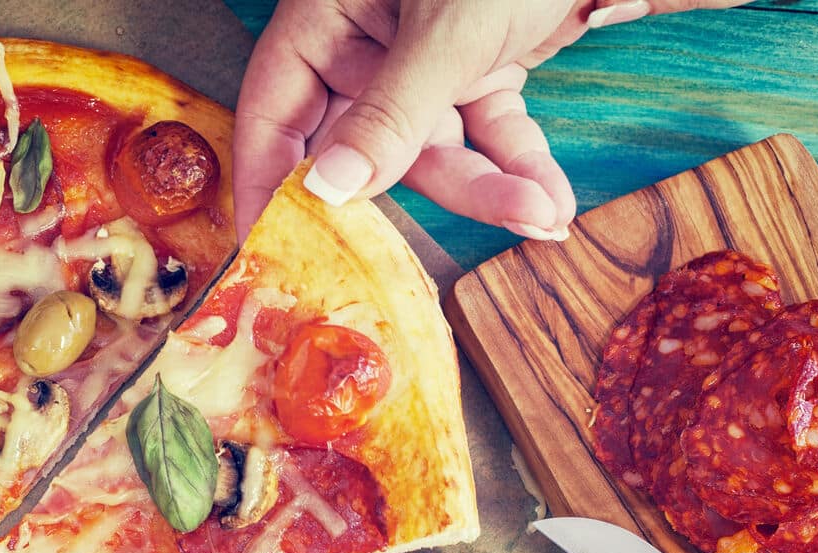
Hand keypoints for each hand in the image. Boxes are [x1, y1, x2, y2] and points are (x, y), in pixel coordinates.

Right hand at [234, 0, 751, 236]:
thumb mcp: (446, 30)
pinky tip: (549, 200)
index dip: (268, 186)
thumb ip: (391, 112)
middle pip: (365, 147)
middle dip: (419, 196)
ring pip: (437, 147)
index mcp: (325, 19)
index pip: (275, 116)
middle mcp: (365, 42)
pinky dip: (521, 163)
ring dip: (490, 187)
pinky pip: (489, 128)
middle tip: (427, 263)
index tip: (269, 253)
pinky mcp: (482, 63)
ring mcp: (425, 57)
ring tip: (540, 216)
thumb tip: (331, 189)